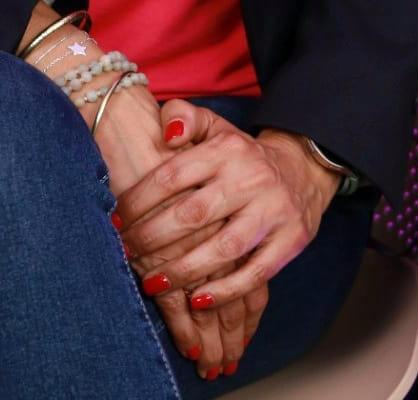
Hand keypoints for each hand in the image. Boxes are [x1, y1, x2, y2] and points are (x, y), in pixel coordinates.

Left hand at [113, 99, 338, 373]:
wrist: (302, 169)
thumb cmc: (240, 153)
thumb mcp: (214, 126)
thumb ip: (183, 116)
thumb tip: (166, 133)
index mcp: (225, 150)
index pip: (172, 175)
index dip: (139, 200)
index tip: (116, 220)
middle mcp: (249, 178)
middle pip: (193, 214)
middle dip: (153, 238)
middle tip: (127, 254)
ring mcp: (272, 211)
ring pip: (224, 248)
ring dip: (185, 271)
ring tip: (153, 283)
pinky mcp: (290, 241)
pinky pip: (256, 272)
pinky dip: (226, 291)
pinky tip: (198, 301)